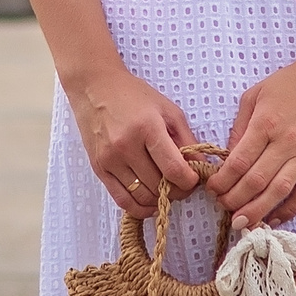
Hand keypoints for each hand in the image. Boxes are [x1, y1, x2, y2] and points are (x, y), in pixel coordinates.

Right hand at [68, 66, 200, 216]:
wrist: (94, 87)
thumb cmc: (134, 95)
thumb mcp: (168, 110)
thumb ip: (187, 140)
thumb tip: (201, 168)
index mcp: (147, 128)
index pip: (174, 169)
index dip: (190, 181)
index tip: (194, 179)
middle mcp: (126, 146)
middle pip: (158, 186)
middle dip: (177, 191)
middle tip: (182, 184)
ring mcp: (109, 159)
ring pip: (142, 197)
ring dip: (159, 199)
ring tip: (166, 189)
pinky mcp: (98, 168)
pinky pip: (122, 200)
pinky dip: (139, 207)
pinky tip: (150, 202)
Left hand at [208, 52, 295, 229]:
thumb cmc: (289, 84)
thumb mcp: (254, 96)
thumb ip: (239, 127)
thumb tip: (228, 158)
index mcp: (265, 123)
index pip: (238, 161)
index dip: (222, 181)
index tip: (213, 189)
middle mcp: (285, 142)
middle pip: (255, 181)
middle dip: (234, 200)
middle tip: (223, 207)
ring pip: (278, 192)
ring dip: (257, 211)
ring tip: (242, 223)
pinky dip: (289, 210)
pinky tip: (273, 219)